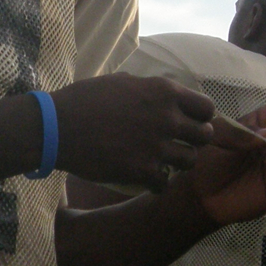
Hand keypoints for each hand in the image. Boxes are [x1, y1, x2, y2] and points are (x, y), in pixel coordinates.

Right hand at [52, 74, 216, 192]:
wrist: (57, 127)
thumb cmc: (83, 100)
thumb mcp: (120, 82)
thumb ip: (146, 88)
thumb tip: (156, 93)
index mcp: (163, 92)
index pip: (207, 108)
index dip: (200, 117)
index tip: (189, 123)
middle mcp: (167, 118)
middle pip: (205, 136)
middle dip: (194, 141)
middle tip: (177, 145)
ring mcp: (157, 146)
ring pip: (190, 161)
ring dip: (178, 163)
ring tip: (163, 162)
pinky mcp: (143, 170)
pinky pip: (165, 183)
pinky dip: (157, 183)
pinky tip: (145, 178)